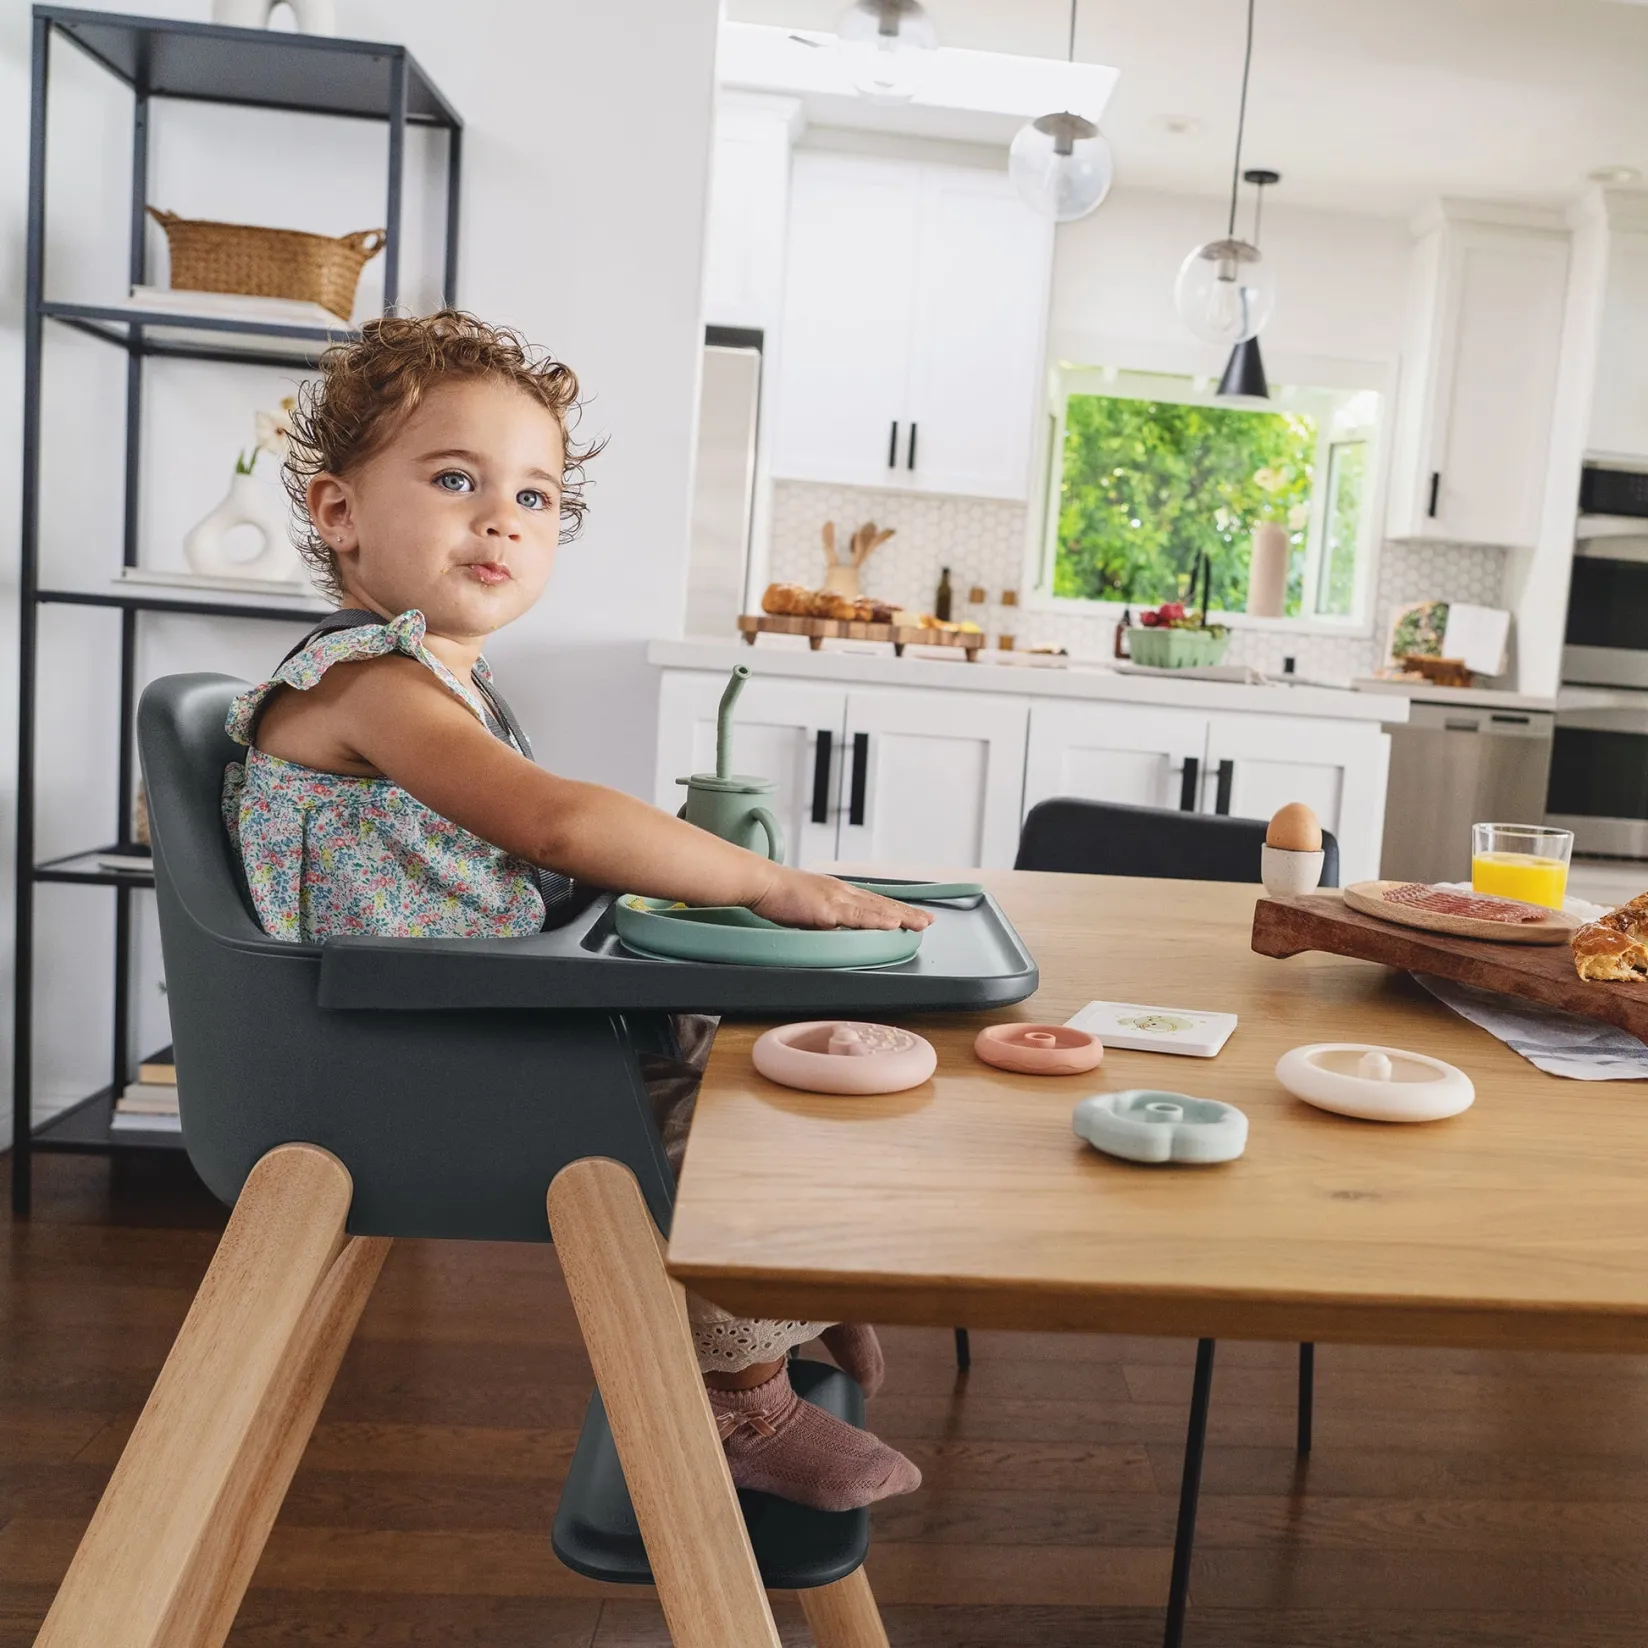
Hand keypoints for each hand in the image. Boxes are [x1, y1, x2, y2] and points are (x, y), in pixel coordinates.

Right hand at [749, 868, 932, 931]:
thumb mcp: (808, 906)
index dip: (894, 909)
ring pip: (875, 909)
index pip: (873, 901)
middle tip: (928, 921)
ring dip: (900, 917)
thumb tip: (836, 929)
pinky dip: (876, 920)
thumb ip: (825, 917)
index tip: (912, 915)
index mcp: (838, 892)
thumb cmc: (778, 895)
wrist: (761, 883)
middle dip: (907, 913)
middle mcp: (842, 892)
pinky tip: (891, 923)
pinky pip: (857, 916)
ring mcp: (836, 899)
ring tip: (920, 923)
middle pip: (881, 903)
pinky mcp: (827, 909)